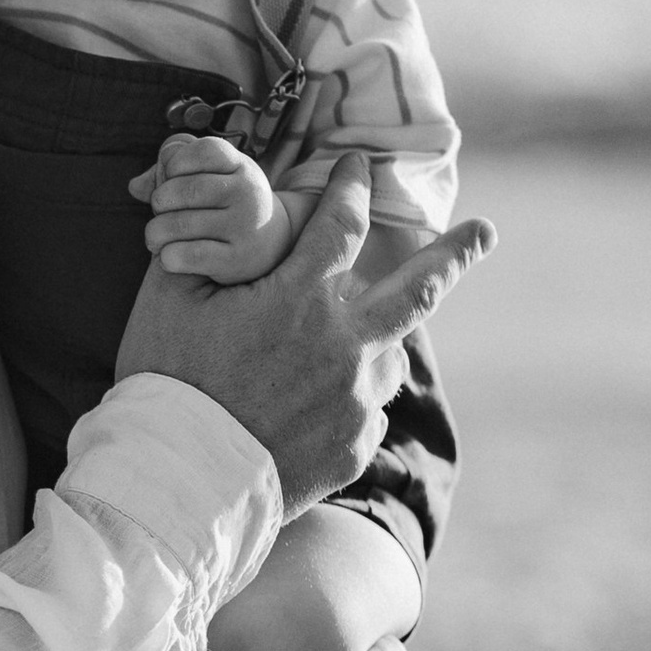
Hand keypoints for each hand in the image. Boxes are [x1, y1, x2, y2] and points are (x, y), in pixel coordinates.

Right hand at [112, 151, 492, 517]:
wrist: (177, 484)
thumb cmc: (165, 385)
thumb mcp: (166, 301)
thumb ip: (201, 249)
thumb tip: (221, 214)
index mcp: (299, 298)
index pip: (341, 222)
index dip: (349, 186)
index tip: (356, 166)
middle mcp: (343, 345)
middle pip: (420, 289)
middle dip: (456, 252)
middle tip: (485, 230)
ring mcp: (354, 402)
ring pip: (389, 360)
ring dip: (377, 346)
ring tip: (346, 353)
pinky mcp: (352, 450)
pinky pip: (363, 416)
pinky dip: (345, 406)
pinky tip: (307, 415)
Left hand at [135, 131, 295, 282]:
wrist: (272, 244)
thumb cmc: (225, 204)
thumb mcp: (210, 176)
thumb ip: (171, 169)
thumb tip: (135, 186)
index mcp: (240, 166)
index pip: (200, 151)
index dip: (174, 163)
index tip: (171, 178)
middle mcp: (247, 193)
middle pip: (182, 189)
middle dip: (159, 201)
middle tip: (160, 212)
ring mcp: (245, 227)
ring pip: (177, 224)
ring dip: (155, 233)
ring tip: (156, 237)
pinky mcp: (236, 259)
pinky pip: (186, 255)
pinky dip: (167, 257)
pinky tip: (170, 256)